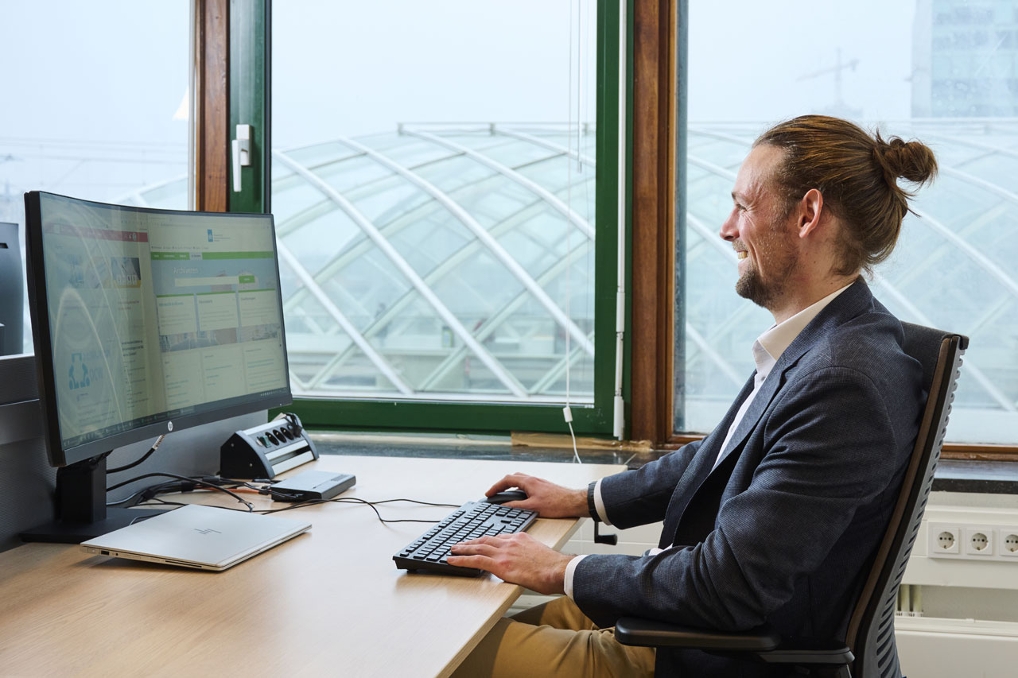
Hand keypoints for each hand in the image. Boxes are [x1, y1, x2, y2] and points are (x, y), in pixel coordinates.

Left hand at [447, 532, 572, 594]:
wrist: (559, 570)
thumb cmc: (555, 567)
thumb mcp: (540, 554)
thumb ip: (528, 555)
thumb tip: (525, 564)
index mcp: (521, 538)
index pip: (498, 537)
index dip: (486, 540)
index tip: (480, 542)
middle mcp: (510, 542)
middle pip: (485, 540)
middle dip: (471, 542)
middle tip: (460, 543)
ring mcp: (504, 552)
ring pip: (477, 548)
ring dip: (463, 549)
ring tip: (453, 550)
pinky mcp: (500, 565)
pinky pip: (476, 560)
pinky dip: (462, 560)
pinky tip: (453, 561)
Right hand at [485, 473, 586, 517]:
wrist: (574, 502)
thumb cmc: (557, 504)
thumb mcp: (532, 507)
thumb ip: (516, 507)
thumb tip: (503, 507)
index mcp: (528, 482)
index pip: (507, 480)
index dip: (495, 487)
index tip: (488, 494)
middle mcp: (533, 479)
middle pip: (512, 478)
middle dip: (501, 485)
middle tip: (494, 494)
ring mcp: (538, 482)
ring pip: (520, 481)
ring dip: (510, 486)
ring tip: (504, 495)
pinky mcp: (543, 487)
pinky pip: (526, 485)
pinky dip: (519, 489)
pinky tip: (520, 497)